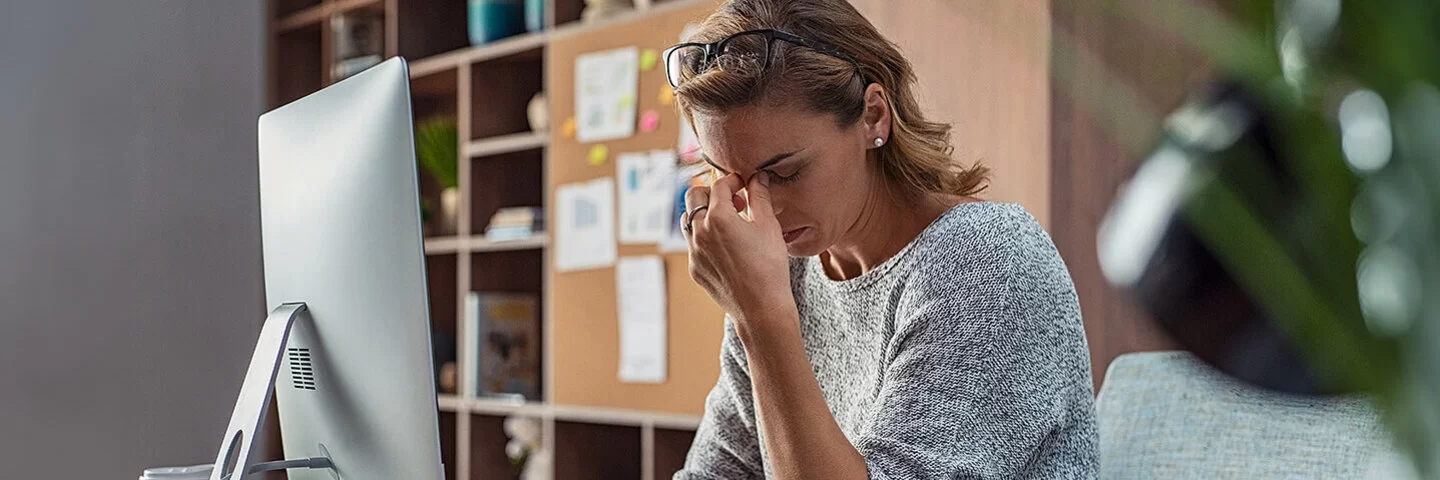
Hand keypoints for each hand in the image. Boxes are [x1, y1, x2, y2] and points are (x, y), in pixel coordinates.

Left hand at [683, 173, 794, 330]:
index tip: (744, 186)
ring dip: (704, 213)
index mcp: (719, 217)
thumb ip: (760, 196)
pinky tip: (727, 246)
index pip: (719, 185)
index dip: (733, 181)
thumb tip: (758, 176)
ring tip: (727, 222)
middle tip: (733, 201)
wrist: (761, 308)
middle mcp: (700, 231)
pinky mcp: (694, 268)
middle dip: (712, 192)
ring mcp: (693, 251)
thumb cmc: (769, 266)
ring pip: (688, 219)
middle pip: (693, 195)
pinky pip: (693, 244)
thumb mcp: (769, 226)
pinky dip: (705, 236)